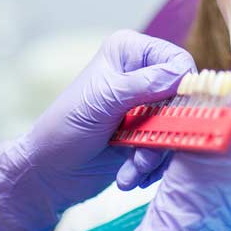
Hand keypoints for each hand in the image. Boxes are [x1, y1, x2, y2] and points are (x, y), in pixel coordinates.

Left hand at [0, 30, 194, 230]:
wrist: (48, 174)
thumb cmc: (64, 128)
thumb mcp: (102, 103)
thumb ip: (141, 86)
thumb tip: (180, 74)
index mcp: (130, 53)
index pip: (177, 61)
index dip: (181, 89)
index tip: (172, 117)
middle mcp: (142, 75)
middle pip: (182, 99)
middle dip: (165, 133)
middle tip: (142, 156)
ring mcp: (145, 107)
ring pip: (178, 129)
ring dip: (155, 156)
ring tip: (130, 172)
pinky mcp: (146, 134)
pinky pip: (168, 149)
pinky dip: (151, 167)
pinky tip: (129, 177)